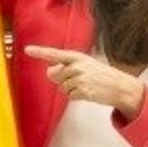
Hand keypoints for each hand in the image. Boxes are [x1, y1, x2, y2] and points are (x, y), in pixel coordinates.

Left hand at [25, 45, 145, 119]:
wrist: (120, 86)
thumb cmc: (102, 75)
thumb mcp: (85, 65)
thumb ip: (66, 67)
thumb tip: (49, 73)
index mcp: (77, 56)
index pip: (55, 54)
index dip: (40, 52)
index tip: (27, 50)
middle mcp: (77, 66)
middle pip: (55, 76)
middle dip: (62, 80)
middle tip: (80, 79)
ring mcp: (79, 78)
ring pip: (62, 87)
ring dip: (71, 89)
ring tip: (86, 85)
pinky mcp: (82, 91)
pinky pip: (69, 96)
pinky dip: (76, 96)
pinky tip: (88, 92)